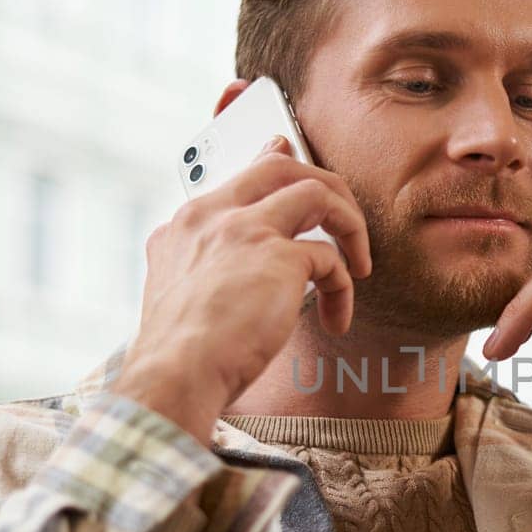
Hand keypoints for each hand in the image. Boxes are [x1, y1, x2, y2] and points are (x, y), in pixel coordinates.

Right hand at [110, 137, 371, 444]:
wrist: (173, 375)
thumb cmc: (178, 353)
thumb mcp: (177, 293)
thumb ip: (204, 264)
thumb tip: (243, 262)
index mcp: (186, 225)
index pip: (238, 175)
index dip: (272, 163)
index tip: (290, 156)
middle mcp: (213, 215)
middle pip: (280, 166)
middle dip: (325, 186)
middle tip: (346, 220)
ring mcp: (245, 229)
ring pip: (316, 192)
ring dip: (349, 225)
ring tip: (358, 265)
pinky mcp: (278, 256)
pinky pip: (330, 258)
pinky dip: (342, 288)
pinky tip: (336, 319)